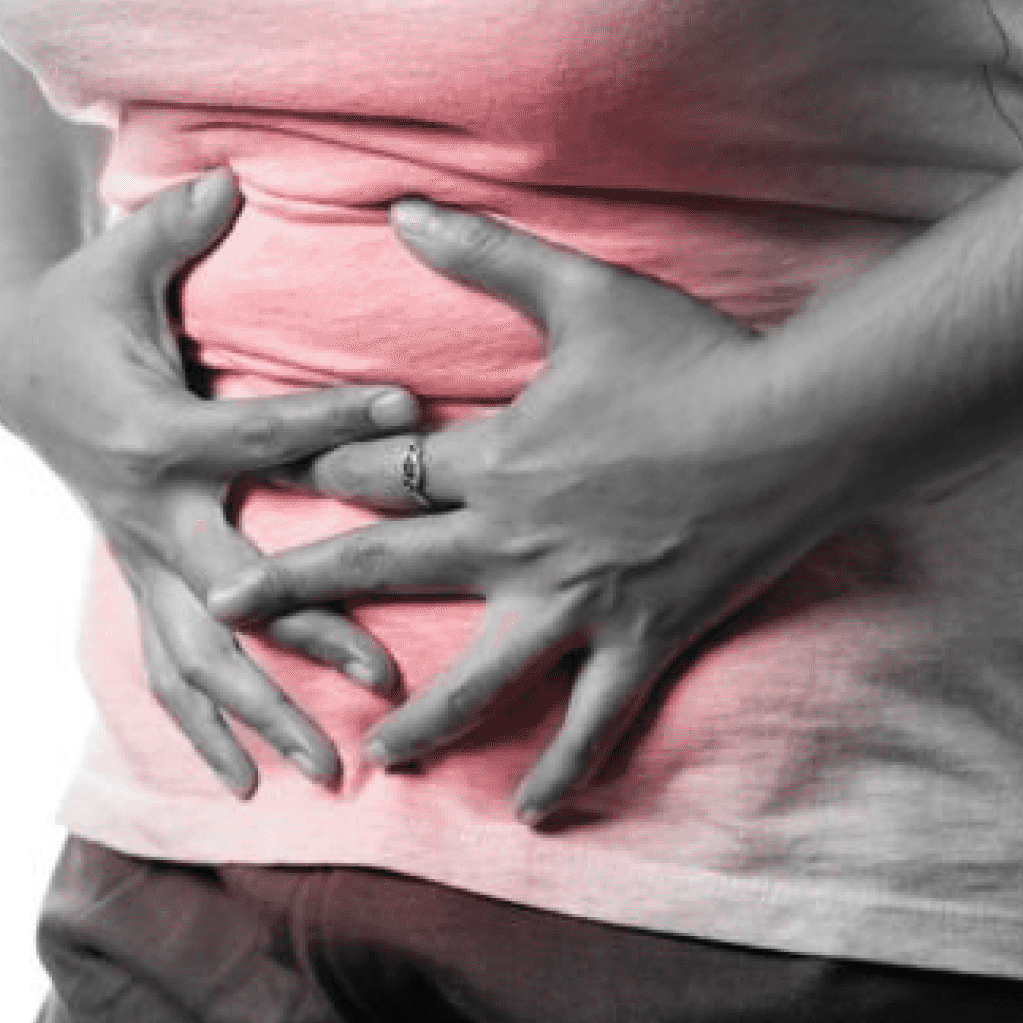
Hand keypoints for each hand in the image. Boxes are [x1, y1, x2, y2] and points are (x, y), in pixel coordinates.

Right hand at [0, 168, 419, 796]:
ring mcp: (141, 555)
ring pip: (200, 655)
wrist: (19, 360)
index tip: (411, 412)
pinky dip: (207, 730)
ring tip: (329, 773)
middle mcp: (147, 509)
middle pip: (232, 588)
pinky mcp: (140, 575)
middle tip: (384, 678)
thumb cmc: (88, 300)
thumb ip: (178, 225)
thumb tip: (229, 185)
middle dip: (307, 637)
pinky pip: (170, 668)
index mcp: (153, 430)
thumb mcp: (122, 254)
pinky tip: (250, 787)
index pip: (256, 434)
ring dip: (265, 716)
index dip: (330, 421)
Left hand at [206, 199, 859, 824]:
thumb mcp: (581, 294)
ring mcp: (581, 599)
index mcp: (500, 459)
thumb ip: (485, 257)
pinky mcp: (643, 636)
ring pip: (481, 676)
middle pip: (389, 568)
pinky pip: (594, 719)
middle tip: (221, 610)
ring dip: (422, 719)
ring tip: (373, 756)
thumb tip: (401, 211)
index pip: (381, 473)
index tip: (260, 483)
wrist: (801, 423)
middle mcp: (522, 539)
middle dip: (298, 590)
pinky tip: (529, 812)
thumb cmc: (694, 354)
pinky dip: (562, 770)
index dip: (319, 475)